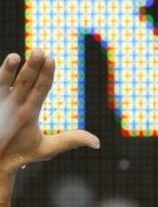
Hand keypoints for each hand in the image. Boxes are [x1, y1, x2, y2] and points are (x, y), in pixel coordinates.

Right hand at [0, 49, 99, 173]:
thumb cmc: (19, 155)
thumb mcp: (46, 149)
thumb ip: (70, 141)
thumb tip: (98, 143)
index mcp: (30, 111)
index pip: (41, 88)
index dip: (46, 74)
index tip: (51, 59)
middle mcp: (16, 105)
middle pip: (27, 82)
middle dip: (33, 67)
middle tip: (40, 51)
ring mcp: (1, 106)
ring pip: (7, 84)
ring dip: (10, 70)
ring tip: (17, 57)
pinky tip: (2, 69)